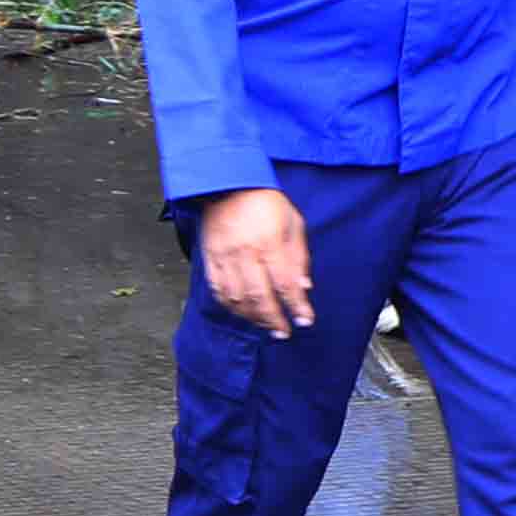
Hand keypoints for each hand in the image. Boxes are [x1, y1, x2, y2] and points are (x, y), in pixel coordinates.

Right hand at [197, 187, 315, 338]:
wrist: (227, 183)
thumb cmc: (263, 201)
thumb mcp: (292, 222)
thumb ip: (299, 257)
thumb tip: (303, 287)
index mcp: (269, 242)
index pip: (284, 283)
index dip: (295, 305)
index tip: (304, 319)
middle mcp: (245, 252)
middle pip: (259, 296)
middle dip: (274, 319)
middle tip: (284, 331)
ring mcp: (224, 257)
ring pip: (237, 298)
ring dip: (253, 317)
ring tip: (266, 324)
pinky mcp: (210, 258)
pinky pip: (218, 290)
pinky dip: (231, 307)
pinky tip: (243, 312)